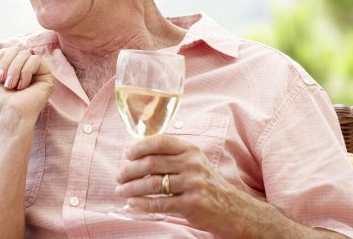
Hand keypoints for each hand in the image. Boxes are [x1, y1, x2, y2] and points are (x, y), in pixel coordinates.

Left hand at [0, 47, 53, 122]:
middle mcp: (26, 70)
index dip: (0, 56)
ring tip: (11, 86)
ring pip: (26, 54)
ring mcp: (37, 73)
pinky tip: (22, 86)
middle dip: (6, 63)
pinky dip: (26, 72)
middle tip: (1, 79)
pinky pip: (35, 60)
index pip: (9, 50)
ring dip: (14, 69)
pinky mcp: (46, 77)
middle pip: (17, 50)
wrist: (6, 113)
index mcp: (14, 69)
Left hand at [116, 134, 247, 234]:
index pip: (160, 142)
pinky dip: (142, 203)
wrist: (233, 210)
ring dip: (131, 188)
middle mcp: (192, 164)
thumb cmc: (207, 185)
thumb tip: (136, 153)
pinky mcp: (192, 204)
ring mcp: (193, 184)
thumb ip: (171, 155)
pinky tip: (132, 203)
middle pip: (151, 163)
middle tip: (119, 177)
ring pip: (152, 184)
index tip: (127, 155)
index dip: (139, 147)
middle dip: (129, 170)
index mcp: (191, 150)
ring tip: (120, 191)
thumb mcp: (194, 163)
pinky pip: (160, 203)